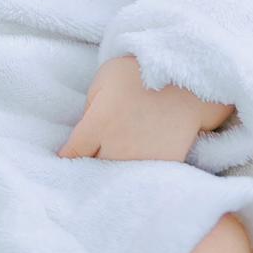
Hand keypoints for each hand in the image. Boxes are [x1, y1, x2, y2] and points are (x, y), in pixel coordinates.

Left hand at [56, 55, 233, 162]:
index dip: (68, 156)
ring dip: (112, 174)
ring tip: (111, 170)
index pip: (73, 152)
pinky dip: (138, 176)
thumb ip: (90, 106)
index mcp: (99, 123)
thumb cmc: (139, 74)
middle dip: (89, 165)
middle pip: (94, 168)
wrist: (185, 79)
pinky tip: (136, 168)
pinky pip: (143, 177)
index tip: (67, 157)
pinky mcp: (162, 164)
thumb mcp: (103, 80)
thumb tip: (85, 127)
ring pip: (117, 178)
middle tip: (88, 163)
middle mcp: (117, 146)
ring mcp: (141, 158)